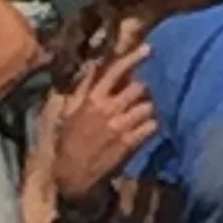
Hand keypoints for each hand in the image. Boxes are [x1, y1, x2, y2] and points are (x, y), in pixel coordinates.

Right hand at [50, 45, 155, 202]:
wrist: (72, 174)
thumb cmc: (69, 141)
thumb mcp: (69, 110)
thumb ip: (83, 86)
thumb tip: (94, 64)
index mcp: (92, 98)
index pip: (115, 71)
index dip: (133, 57)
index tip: (149, 49)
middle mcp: (107, 109)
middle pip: (138, 88)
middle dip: (145, 89)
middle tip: (146, 94)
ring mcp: (120, 126)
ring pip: (148, 106)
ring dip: (150, 108)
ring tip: (145, 113)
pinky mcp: (129, 143)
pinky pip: (151, 126)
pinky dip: (153, 125)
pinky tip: (148, 128)